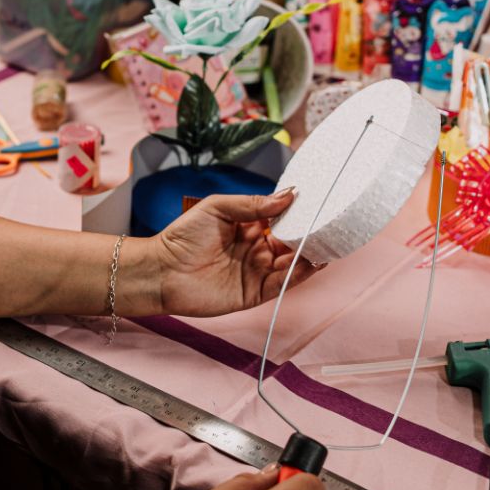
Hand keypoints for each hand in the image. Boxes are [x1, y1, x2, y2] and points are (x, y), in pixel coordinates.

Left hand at [151, 190, 321, 316]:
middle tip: (328, 225)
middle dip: (308, 235)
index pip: (281, 219)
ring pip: (291, 264)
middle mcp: (256, 249)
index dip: (297, 213)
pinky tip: (310, 263)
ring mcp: (257, 271)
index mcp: (248, 227)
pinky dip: (298, 275)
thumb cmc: (182, 237)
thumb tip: (287, 196)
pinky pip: (281, 284)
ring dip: (308, 254)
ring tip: (325, 243)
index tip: (317, 203)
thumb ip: (252, 204)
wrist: (162, 271)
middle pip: (291, 242)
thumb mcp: (217, 208)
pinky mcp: (254, 293)